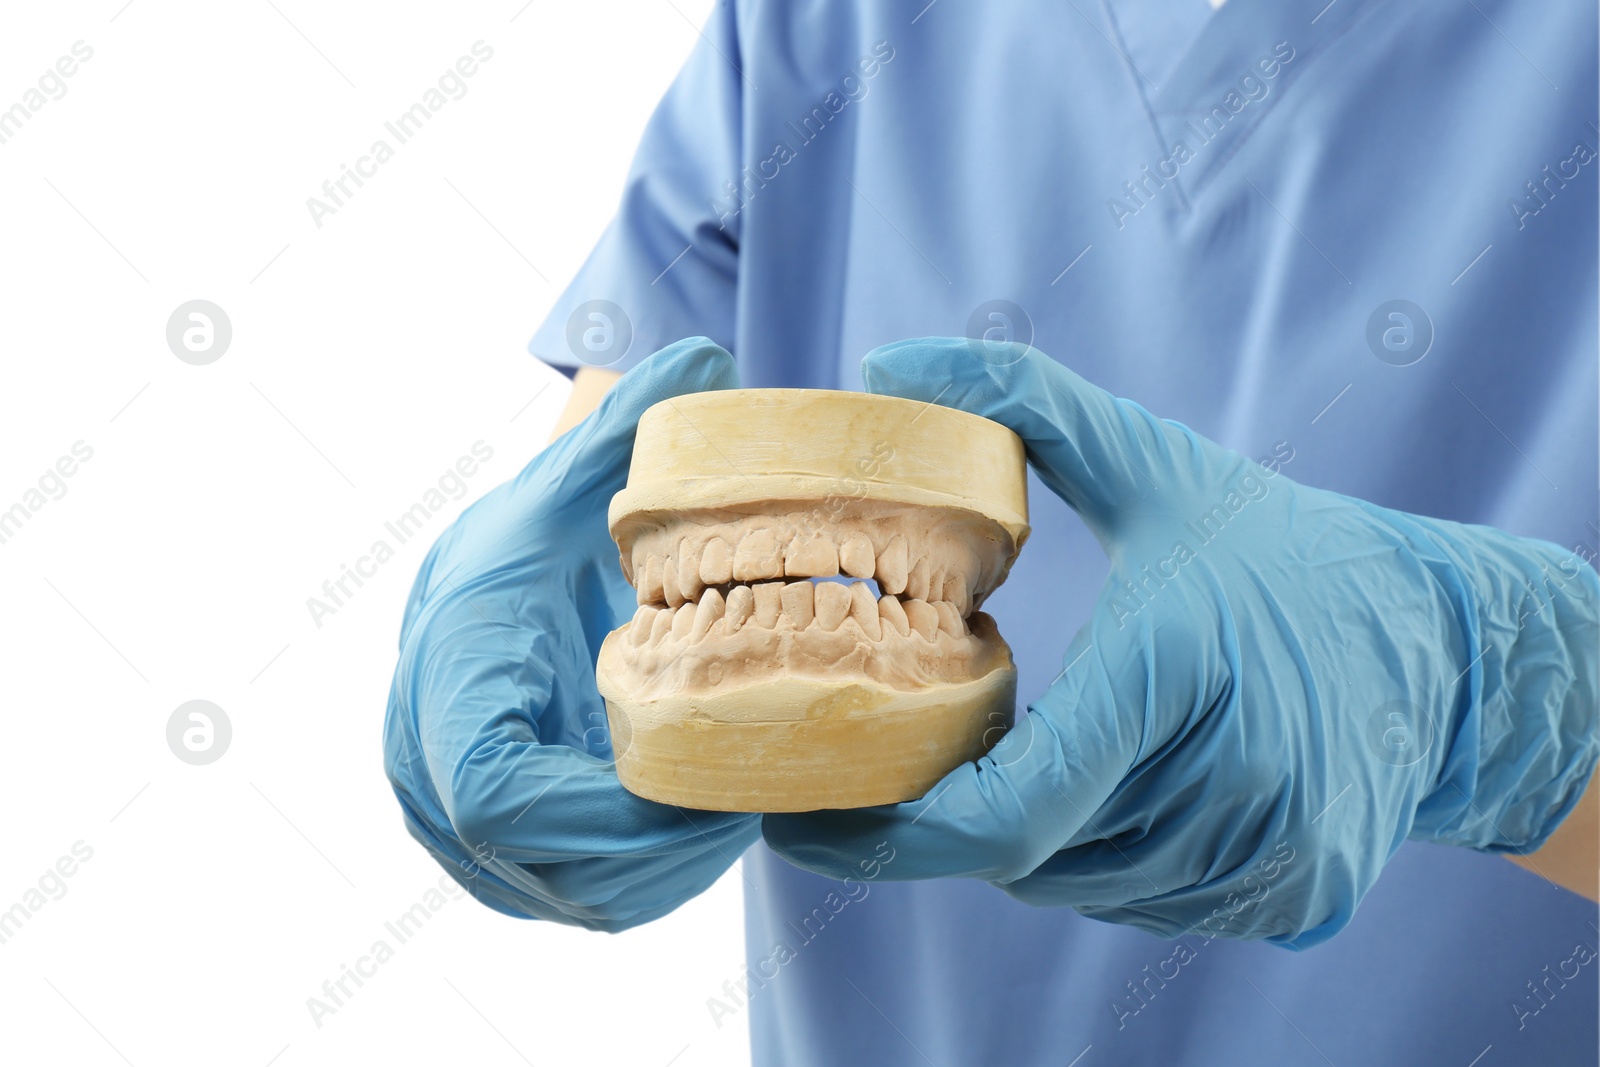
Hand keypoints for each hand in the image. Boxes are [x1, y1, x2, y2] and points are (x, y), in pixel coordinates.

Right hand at [383, 339, 759, 931]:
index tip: (705, 779)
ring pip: (558, 895)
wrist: (484, 589)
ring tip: (739, 814)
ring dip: (659, 873)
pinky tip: (703, 828)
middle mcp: (427, 761)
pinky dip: (641, 879)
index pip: (493, 790)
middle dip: (657, 850)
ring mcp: (451, 818)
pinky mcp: (488, 849)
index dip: (602, 810)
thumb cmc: (531, 535)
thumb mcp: (569, 482)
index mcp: (447, 671)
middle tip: (753, 803)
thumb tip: (704, 355)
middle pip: (536, 864)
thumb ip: (625, 428)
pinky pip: (565, 894)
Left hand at [764, 338, 1597, 946]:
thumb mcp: (1157, 464)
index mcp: (1174, 676)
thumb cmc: (1283, 549)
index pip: (1005, 810)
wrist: (1442, 642)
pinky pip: (1147, 901)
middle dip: (962, 812)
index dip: (889, 834)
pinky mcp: (1299, 896)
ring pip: (1084, 886)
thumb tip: (888, 359)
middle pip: (1032, 853)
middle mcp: (1230, 785)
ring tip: (1043, 752)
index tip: (801, 820)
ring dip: (1039, 836)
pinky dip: (1108, 857)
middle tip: (922, 754)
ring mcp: (1273, 855)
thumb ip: (1024, 400)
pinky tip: (1118, 787)